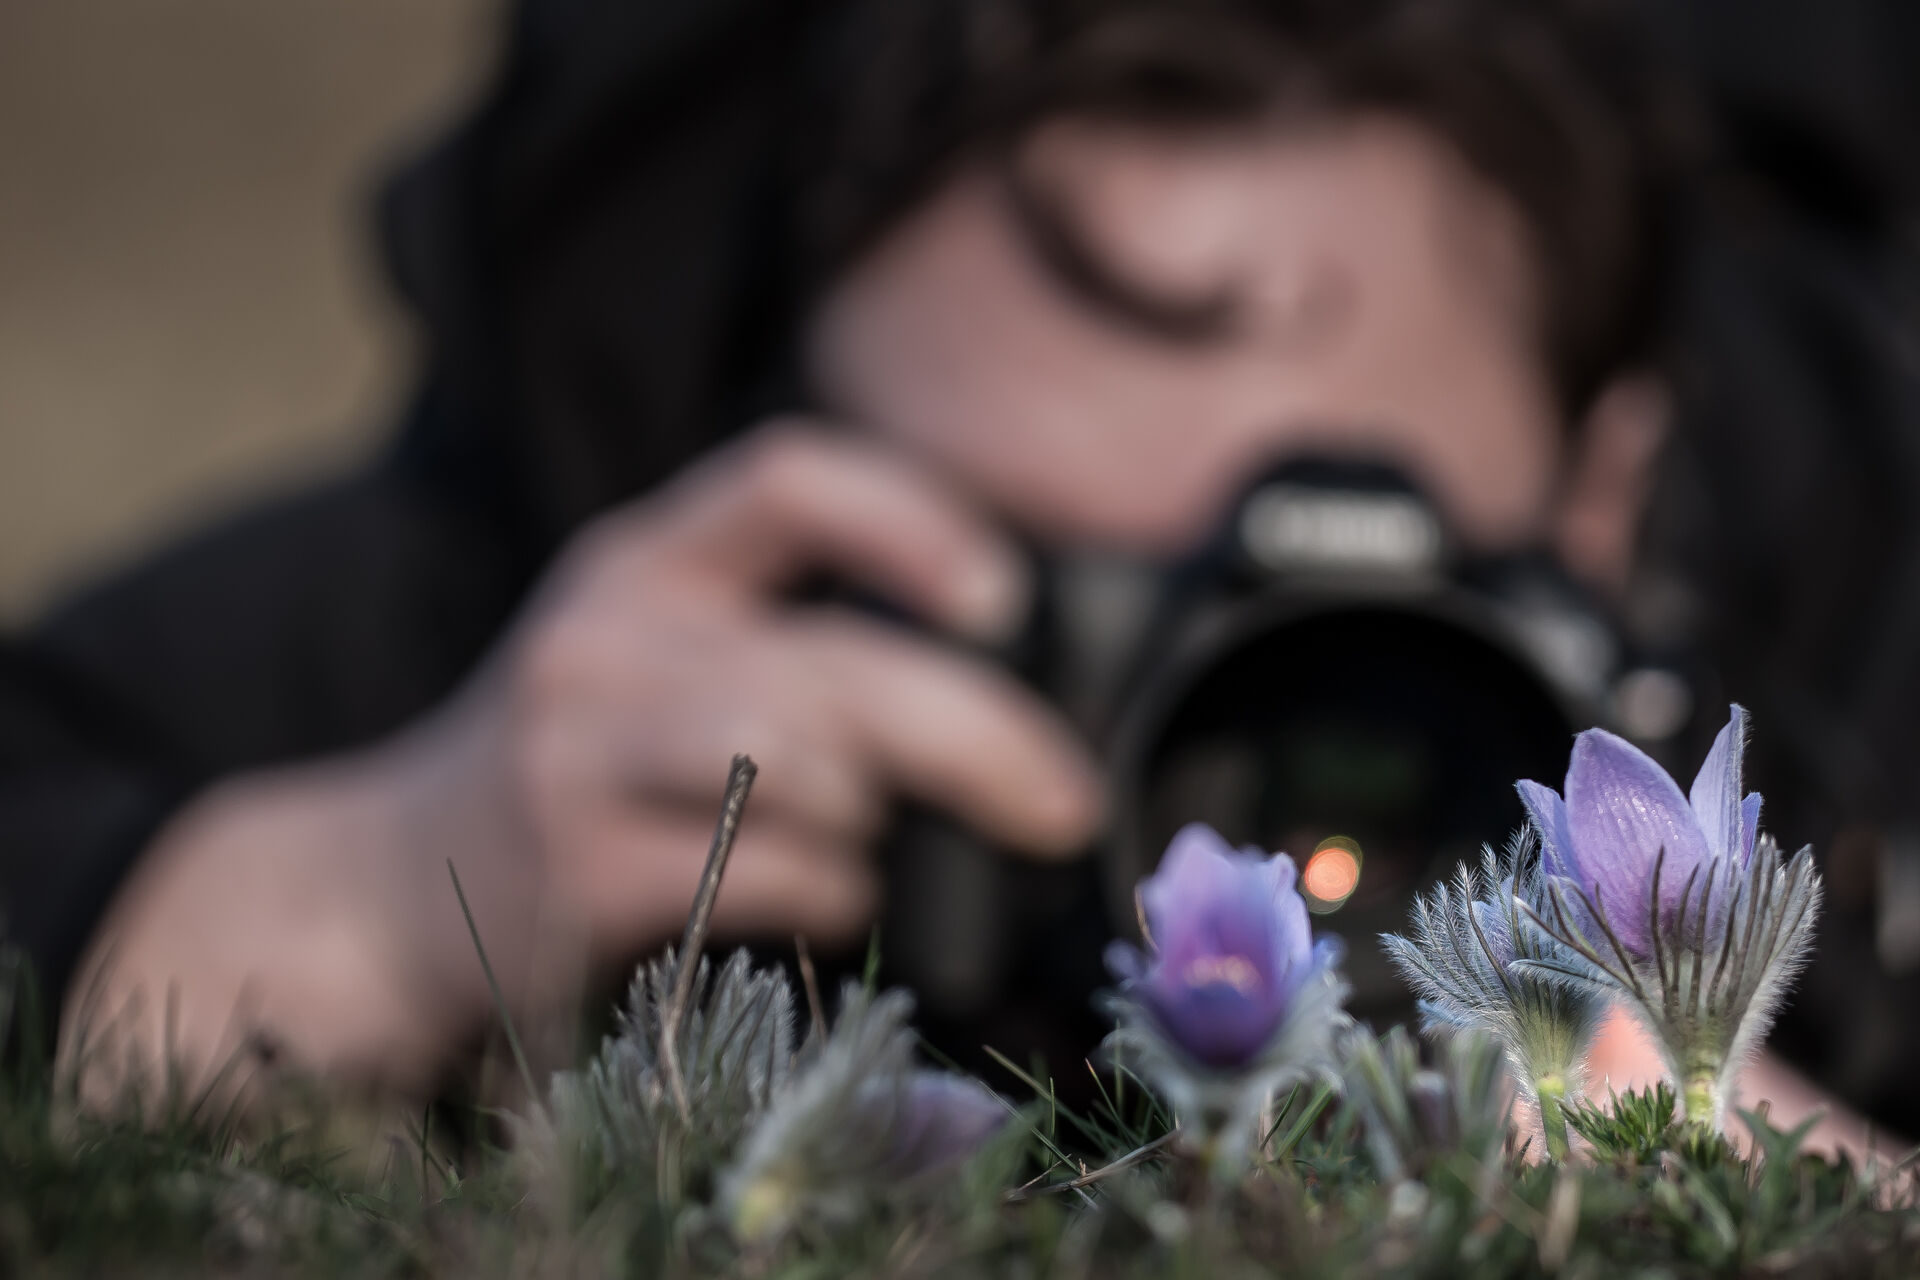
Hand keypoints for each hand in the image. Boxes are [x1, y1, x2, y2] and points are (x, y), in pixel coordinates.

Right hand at [66, 421, 1104, 1094]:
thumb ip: (783, 649)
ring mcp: (577, 748)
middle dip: (981, 735)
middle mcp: (605, 632)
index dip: (910, 519)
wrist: (377, 890)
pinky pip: (762, 869)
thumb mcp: (647, 660)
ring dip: (872, 811)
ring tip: (863, 836)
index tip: (999, 600)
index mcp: (641, 561)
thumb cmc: (568, 773)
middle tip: (1065, 803)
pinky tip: (822, 898)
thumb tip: (990, 712)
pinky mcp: (572, 868)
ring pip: (798, 754)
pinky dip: (829, 890)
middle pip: (835, 658)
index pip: (786, 477)